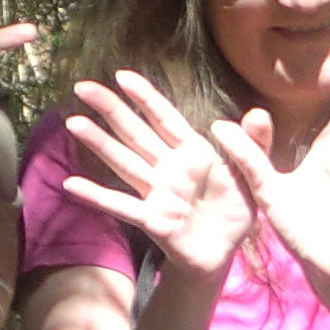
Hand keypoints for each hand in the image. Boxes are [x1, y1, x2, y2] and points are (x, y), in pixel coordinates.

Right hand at [62, 71, 258, 281]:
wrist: (225, 254)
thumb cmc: (236, 211)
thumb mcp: (253, 175)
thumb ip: (255, 144)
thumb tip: (258, 112)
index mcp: (194, 153)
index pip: (165, 119)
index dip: (145, 97)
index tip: (121, 74)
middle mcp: (169, 168)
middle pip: (136, 133)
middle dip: (111, 109)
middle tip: (83, 86)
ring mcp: (157, 193)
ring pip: (123, 161)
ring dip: (99, 143)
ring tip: (73, 121)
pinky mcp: (152, 220)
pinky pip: (121, 205)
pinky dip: (96, 195)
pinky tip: (71, 184)